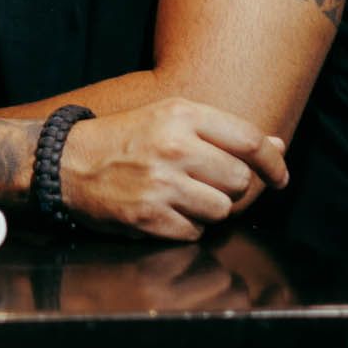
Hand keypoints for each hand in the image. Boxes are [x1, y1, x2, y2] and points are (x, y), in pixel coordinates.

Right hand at [56, 96, 288, 240]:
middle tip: (207, 183)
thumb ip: (223, 132)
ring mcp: (161, 183)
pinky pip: (195, 232)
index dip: (274, 162)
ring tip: (184, 197)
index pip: (251, 141)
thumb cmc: (124, 139)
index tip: (281, 177)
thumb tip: (277, 146)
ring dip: (210, 210)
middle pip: (240, 180)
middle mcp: (174, 147)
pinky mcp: (149, 216)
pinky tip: (166, 211)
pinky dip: (186, 227)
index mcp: (182, 115)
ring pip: (222, 210)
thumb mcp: (170, 118)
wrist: (66, 163)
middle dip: (231, 187)